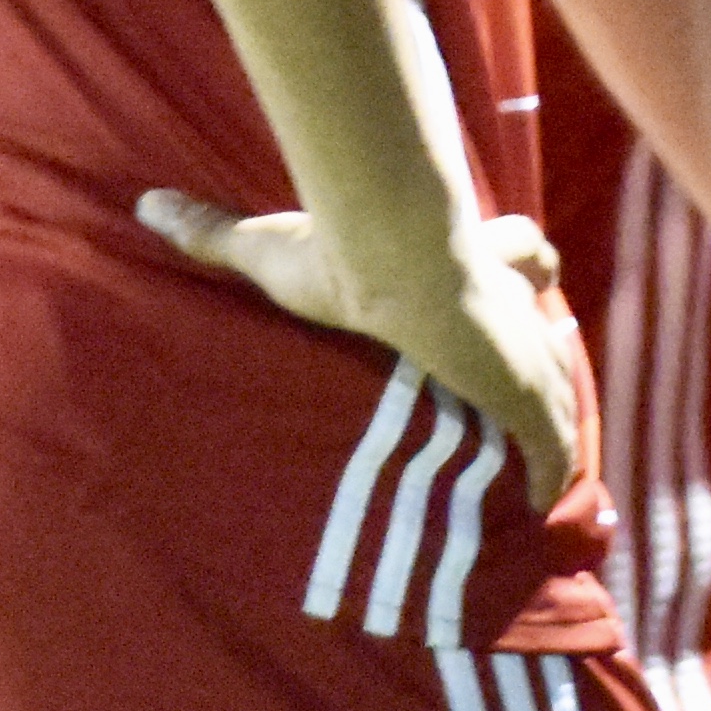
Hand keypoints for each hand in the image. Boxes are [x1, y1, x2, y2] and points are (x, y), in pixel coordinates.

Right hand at [142, 191, 590, 505]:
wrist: (395, 266)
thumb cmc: (339, 253)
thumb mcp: (270, 245)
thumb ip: (216, 232)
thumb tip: (149, 204)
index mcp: (470, 257)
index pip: (524, 252)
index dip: (520, 267)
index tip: (512, 291)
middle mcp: (511, 301)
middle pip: (549, 324)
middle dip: (539, 352)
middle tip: (518, 389)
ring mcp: (528, 350)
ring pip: (561, 384)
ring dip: (548, 416)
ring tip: (528, 455)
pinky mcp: (532, 396)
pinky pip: (556, 446)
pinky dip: (551, 474)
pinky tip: (539, 506)